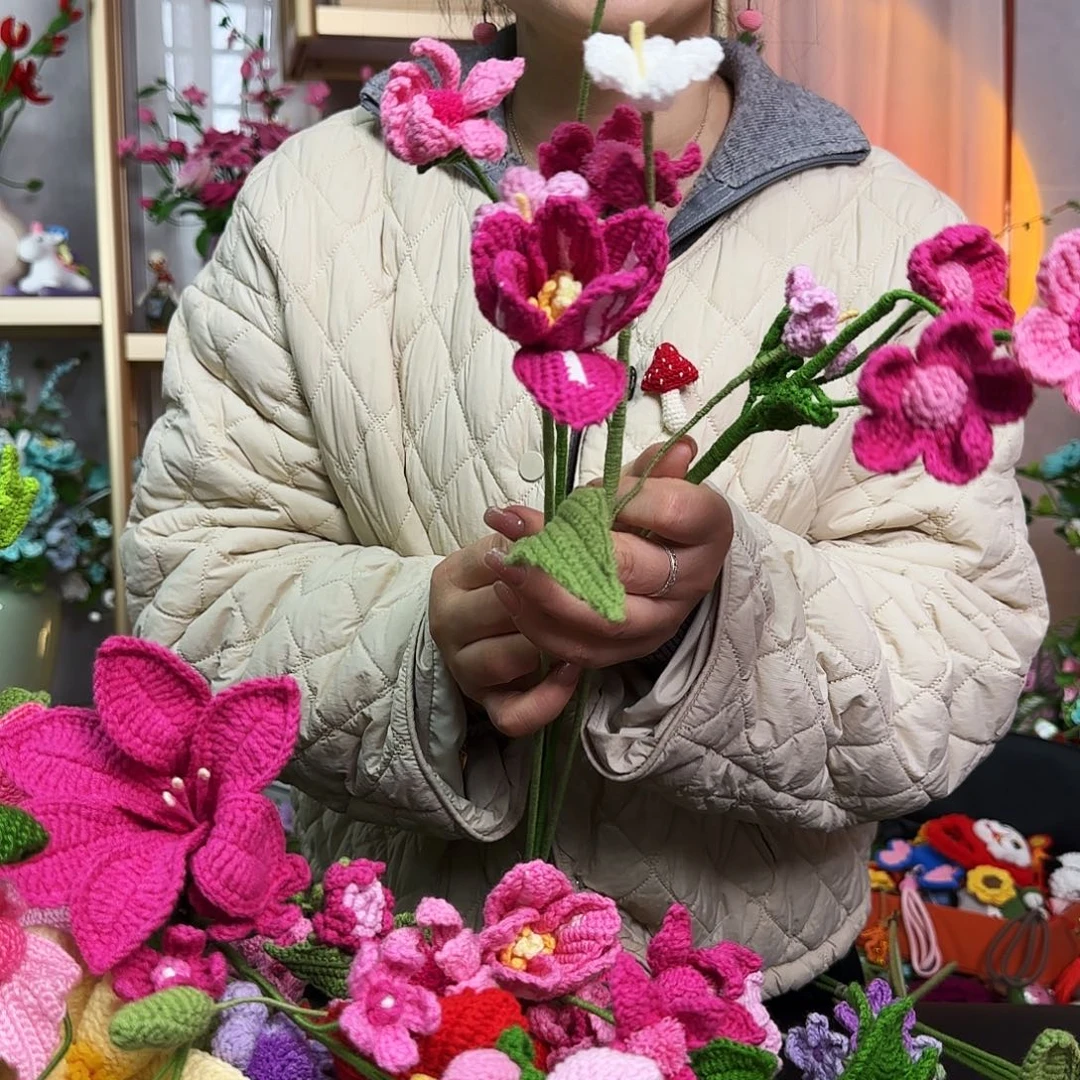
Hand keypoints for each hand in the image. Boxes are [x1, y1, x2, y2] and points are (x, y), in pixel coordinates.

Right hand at [429, 527, 581, 738]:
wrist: (468, 631)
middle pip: (503, 610)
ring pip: (507, 660)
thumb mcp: (504, 550)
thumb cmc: (495, 585)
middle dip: (550, 602)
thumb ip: (528, 532)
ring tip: (578, 631)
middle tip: (587, 594)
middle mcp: (447, 622)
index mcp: (451, 577)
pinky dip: (546, 700)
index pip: (497, 562)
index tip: (576, 555)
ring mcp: (463, 667)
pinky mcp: (484, 703)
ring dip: (549, 645)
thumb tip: (551, 515)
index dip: (543, 560)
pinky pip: (513, 715)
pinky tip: (570, 674)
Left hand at [485, 439, 732, 669]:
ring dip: (542, 592)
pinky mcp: (626, 651)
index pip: (675, 511)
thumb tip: (678, 447)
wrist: (669, 567)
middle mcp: (691, 583)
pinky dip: (538, 623)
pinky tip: (508, 591)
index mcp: (708, 531)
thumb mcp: (656, 485)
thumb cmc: (656, 517)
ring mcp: (659, 623)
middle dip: (569, 549)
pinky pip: (579, 649)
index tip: (592, 489)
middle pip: (631, 570)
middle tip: (518, 530)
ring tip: (501, 562)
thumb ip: (652, 470)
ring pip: (601, 620)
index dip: (631, 498)